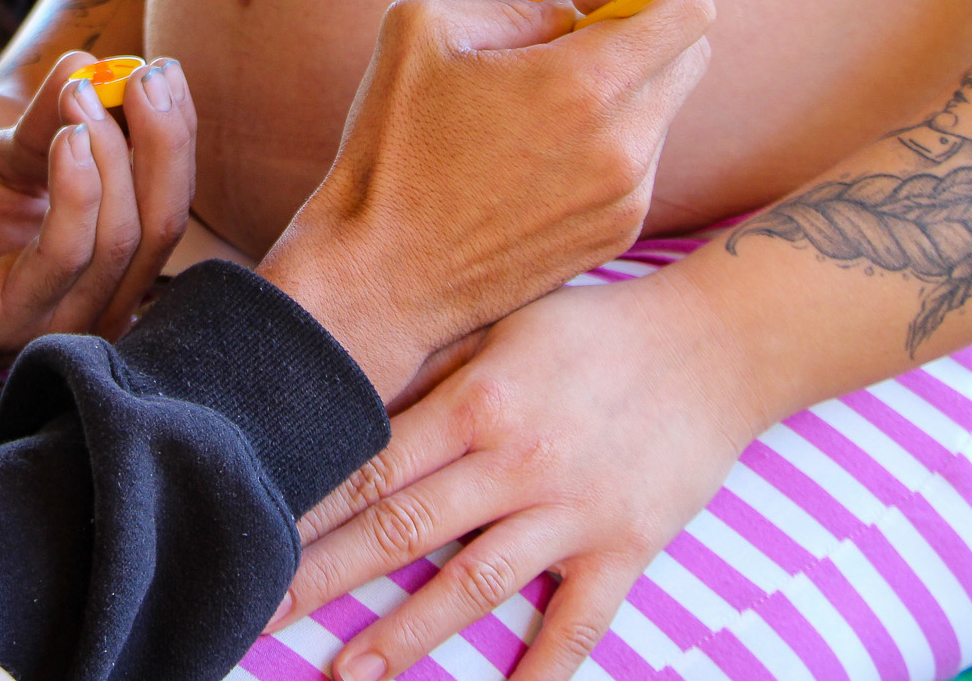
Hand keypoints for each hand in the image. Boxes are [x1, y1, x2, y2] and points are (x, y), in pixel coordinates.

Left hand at [0, 54, 195, 391]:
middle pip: (165, 219)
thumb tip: (93, 62)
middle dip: (163, 141)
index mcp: (114, 264)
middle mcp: (104, 299)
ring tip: (83, 97)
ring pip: (123, 235)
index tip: (163, 70)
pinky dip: (75, 193)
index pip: (171, 198)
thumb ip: (51, 121)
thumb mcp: (4, 159)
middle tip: (144, 76)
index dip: (177, 134)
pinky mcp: (16, 323)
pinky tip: (66, 140)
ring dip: (111, 154)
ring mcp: (64, 318)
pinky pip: (66, 255)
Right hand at [257, 0, 714, 399]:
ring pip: (662, 111)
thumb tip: (570, 16)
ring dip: (617, 95)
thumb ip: (517, 6)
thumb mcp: (425, 31)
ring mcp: (629, 196)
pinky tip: (533, 163)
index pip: (688, 7)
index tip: (587, 2)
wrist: (382, 275)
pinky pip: (640, 164)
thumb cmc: (393, 146)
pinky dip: (603, 147)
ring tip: (534, 118)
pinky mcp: (618, 234)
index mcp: (584, 82)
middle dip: (640, 35)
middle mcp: (625, 143)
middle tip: (568, 50)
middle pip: (691, 55)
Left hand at [281, 277, 764, 680]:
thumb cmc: (597, 329)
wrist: (719, 344)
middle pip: (402, 531)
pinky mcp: (627, 548)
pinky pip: (576, 623)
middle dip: (322, 578)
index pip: (373, 466)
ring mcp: (574, 511)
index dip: (307, 509)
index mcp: (479, 401)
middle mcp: (519, 460)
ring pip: (473, 584)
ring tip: (344, 674)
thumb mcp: (505, 326)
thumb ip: (433, 373)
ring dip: (405, 636)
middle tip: (255, 616)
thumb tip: (350, 411)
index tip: (251, 537)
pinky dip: (538, 671)